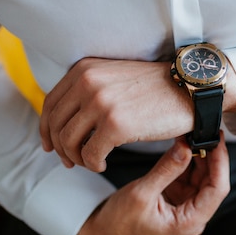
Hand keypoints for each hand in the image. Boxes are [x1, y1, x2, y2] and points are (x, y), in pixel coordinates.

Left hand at [39, 58, 193, 171]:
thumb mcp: (114, 77)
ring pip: (69, 142)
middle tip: (71, 162)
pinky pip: (90, 154)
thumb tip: (65, 119)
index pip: (50, 103)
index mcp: (85, 70)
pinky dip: (93, 164)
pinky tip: (103, 164)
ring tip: (91, 163)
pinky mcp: (115, 125)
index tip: (52, 146)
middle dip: (60, 149)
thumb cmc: (155, 88)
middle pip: (56, 125)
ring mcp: (101, 103)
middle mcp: (88, 82)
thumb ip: (89, 89)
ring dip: (77, 159)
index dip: (46, 129)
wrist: (189, 90)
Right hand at [75, 135, 229, 234]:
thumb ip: (167, 169)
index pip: (217, 189)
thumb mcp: (142, 192)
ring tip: (194, 134)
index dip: (221, 163)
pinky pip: (188, 176)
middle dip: (211, 156)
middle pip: (213, 182)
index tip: (217, 140)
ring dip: (199, 156)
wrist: (99, 231)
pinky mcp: (176, 198)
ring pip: (202, 177)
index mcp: (189, 222)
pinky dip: (187, 160)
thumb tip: (187, 146)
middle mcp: (192, 216)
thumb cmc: (117, 221)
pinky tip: (184, 144)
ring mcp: (185, 207)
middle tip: (206, 131)